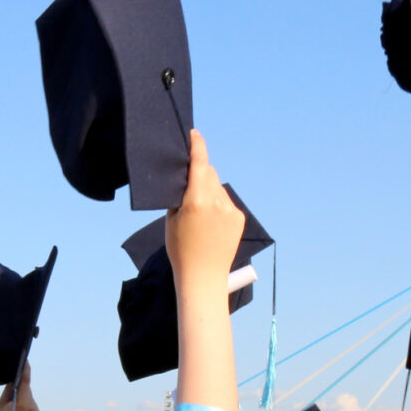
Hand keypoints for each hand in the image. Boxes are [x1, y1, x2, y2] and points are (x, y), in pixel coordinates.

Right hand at [0, 363, 39, 410]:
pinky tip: (17, 409)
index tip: (25, 359)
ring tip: (12, 402)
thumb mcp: (0, 405)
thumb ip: (8, 391)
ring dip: (22, 395)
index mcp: (22, 402)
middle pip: (27, 389)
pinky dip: (25, 403)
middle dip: (20, 385)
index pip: (25, 381)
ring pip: (29, 396)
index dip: (25, 369)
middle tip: (12, 383)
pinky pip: (31, 404)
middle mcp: (32, 405)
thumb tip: (13, 379)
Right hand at [165, 131, 243, 287]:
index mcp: (196, 200)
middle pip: (209, 174)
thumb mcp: (171, 219)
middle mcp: (217, 202)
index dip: (197, 145)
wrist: (203, 276)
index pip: (200, 163)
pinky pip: (226, 202)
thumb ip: (181, 195)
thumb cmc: (180, 249)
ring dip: (208, 191)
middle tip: (188, 188)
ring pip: (217, 188)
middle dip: (199, 174)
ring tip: (199, 215)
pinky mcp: (239, 218)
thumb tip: (189, 179)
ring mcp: (230, 210)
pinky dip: (217, 204)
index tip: (194, 134)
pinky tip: (210, 223)